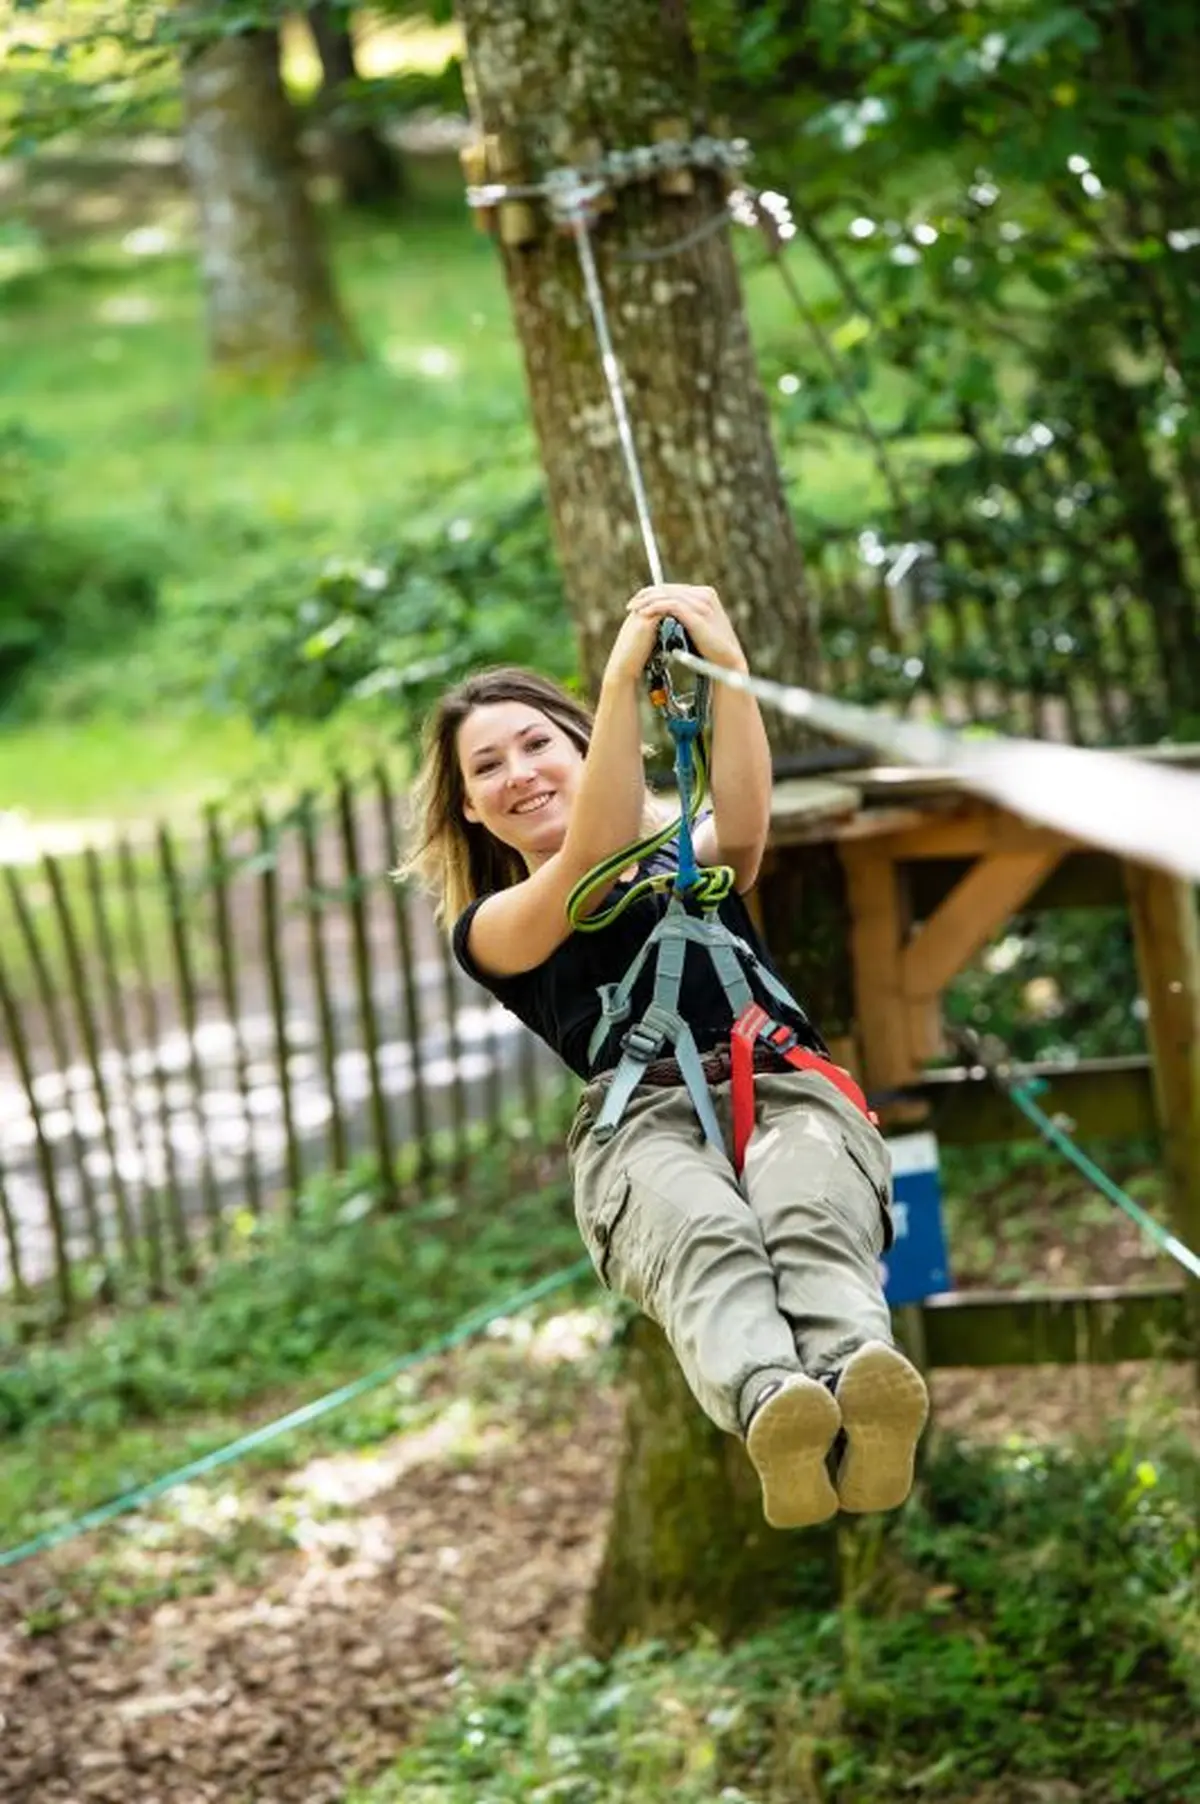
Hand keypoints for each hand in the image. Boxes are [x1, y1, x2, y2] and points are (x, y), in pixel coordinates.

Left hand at [624, 583, 747, 673]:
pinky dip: (655, 607)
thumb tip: (666, 614)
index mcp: (705, 594)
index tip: (637, 603)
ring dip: (647, 601)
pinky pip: (671, 605)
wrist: (726, 661)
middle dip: (646, 595)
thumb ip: (685, 616)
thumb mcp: (696, 627)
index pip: (673, 588)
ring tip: (634, 609)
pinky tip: (643, 614)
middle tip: (630, 605)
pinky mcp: (697, 613)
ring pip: (667, 595)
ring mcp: (702, 603)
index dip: (653, 593)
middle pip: (668, 588)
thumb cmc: (711, 649)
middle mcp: (704, 594)